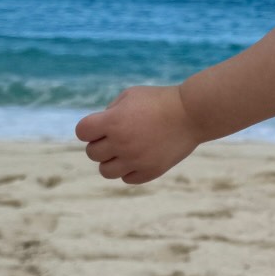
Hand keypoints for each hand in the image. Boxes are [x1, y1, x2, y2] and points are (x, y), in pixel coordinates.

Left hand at [74, 84, 199, 183]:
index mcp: (113, 121)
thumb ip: (109, 113)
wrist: (192, 113)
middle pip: (92, 153)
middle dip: (101, 144)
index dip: (89, 129)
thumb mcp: (130, 96)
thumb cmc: (159, 101)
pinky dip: (129, 170)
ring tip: (125, 151)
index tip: (101, 125)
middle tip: (118, 136)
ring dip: (111, 161)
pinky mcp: (150, 171)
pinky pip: (127, 179)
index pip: (82, 132)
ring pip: (106, 171)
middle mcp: (121, 143)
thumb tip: (97, 131)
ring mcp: (136, 160)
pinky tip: (140, 157)